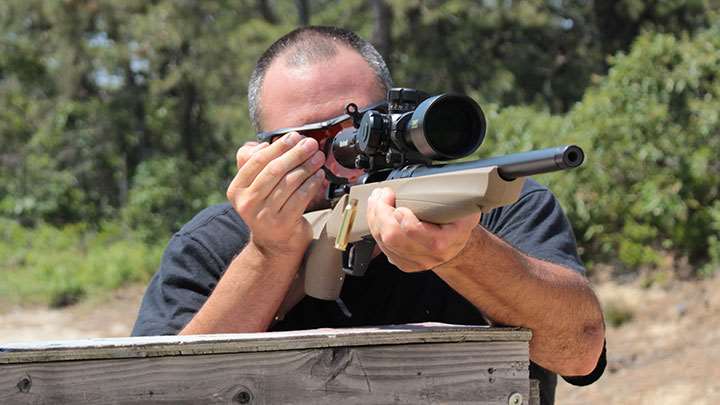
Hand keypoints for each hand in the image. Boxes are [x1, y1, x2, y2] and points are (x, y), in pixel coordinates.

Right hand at [227, 132, 325, 254]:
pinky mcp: (283, 224)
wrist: (274, 244)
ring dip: (307, 166)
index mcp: (237, 189)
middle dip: (295, 154)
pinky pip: (301, 197)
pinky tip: (319, 175)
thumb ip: (257, 163)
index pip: (256, 161)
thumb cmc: (267, 206)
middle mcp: (247, 203)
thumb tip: (272, 142)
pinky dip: (312, 183)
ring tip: (318, 157)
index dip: (277, 146)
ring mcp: (264, 215)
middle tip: (311, 144)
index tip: (294, 136)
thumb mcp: (255, 186)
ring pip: (289, 183)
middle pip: (274, 170)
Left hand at [366, 187, 480, 271]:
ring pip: (382, 241)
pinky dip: (375, 227)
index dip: (401, 215)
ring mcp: (413, 262)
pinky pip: (380, 245)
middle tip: (382, 194)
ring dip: (375, 217)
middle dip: (381, 212)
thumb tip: (451, 181)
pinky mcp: (401, 262)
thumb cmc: (458, 226)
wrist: (455, 246)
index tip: (397, 199)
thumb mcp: (465, 210)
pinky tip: (376, 214)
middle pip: (392, 237)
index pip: (414, 231)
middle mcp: (427, 256)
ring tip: (377, 199)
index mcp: (444, 241)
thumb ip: (456, 199)